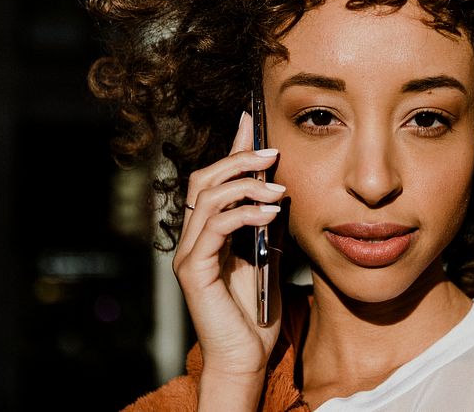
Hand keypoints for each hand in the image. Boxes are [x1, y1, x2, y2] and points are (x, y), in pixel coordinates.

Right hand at [172, 111, 284, 406]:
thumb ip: (269, 221)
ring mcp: (190, 252)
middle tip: (272, 153)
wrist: (247, 356)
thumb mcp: (271, 253)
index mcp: (211, 229)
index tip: (253, 117)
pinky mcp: (193, 270)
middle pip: (205, 179)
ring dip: (246, 185)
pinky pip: (215, 227)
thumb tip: (283, 186)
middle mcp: (194, 236)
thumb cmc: (258, 309)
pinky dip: (244, 214)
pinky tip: (270, 213)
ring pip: (208, 197)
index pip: (217, 177)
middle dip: (238, 159)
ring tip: (279, 189)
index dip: (233, 145)